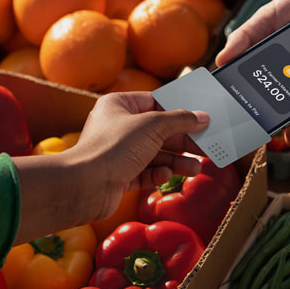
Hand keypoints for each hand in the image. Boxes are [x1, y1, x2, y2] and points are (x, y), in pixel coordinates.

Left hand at [74, 91, 207, 191]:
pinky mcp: (119, 175)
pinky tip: (165, 176)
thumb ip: (180, 120)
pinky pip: (145, 172)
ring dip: (176, 161)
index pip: (154, 102)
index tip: (200, 118)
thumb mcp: (153, 126)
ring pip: (154, 154)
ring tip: (195, 168)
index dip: (178, 110)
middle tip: (205, 147)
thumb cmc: (113, 147)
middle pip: (158, 130)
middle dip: (182, 141)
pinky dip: (158, 174)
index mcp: (119, 105)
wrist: (84, 186)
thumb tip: (202, 117)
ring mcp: (118, 152)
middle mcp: (117, 126)